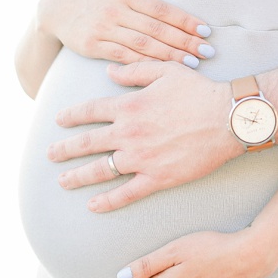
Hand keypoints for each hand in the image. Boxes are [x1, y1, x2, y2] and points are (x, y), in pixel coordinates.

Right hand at [38, 0, 213, 65]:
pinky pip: (123, 57)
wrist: (54, 6)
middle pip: (157, 29)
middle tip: (208, 51)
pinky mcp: (93, 46)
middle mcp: (115, 10)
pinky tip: (163, 71)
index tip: (205, 31)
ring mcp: (104, 29)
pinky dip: (144, 65)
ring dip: (170, 56)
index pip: (162, 9)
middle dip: (185, 41)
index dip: (185, 21)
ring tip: (193, 63)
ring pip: (143, 45)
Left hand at [50, 61, 243, 211]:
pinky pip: (126, 193)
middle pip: (87, 143)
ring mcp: (141, 158)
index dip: (71, 116)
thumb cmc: (201, 91)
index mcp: (129, 105)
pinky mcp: (157, 178)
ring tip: (63, 181)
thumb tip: (110, 72)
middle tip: (49, 155)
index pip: (90, 111)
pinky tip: (93, 206)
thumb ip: (135, 70)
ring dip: (78, 176)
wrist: (227, 119)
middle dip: (64, 150)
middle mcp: (129, 132)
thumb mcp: (166, 71)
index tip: (58, 121)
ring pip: (100, 170)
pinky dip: (108, 201)